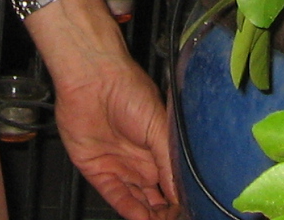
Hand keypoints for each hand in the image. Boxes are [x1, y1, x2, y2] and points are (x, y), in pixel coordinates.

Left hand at [52, 53, 179, 219]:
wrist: (92, 78)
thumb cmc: (127, 89)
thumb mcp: (159, 125)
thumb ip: (169, 160)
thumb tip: (182, 189)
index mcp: (158, 149)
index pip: (172, 184)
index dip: (180, 200)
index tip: (190, 209)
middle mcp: (140, 161)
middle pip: (156, 198)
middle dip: (166, 213)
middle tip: (176, 219)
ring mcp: (119, 167)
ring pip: (137, 202)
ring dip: (149, 216)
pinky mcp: (97, 170)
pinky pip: (115, 196)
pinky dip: (128, 210)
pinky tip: (141, 219)